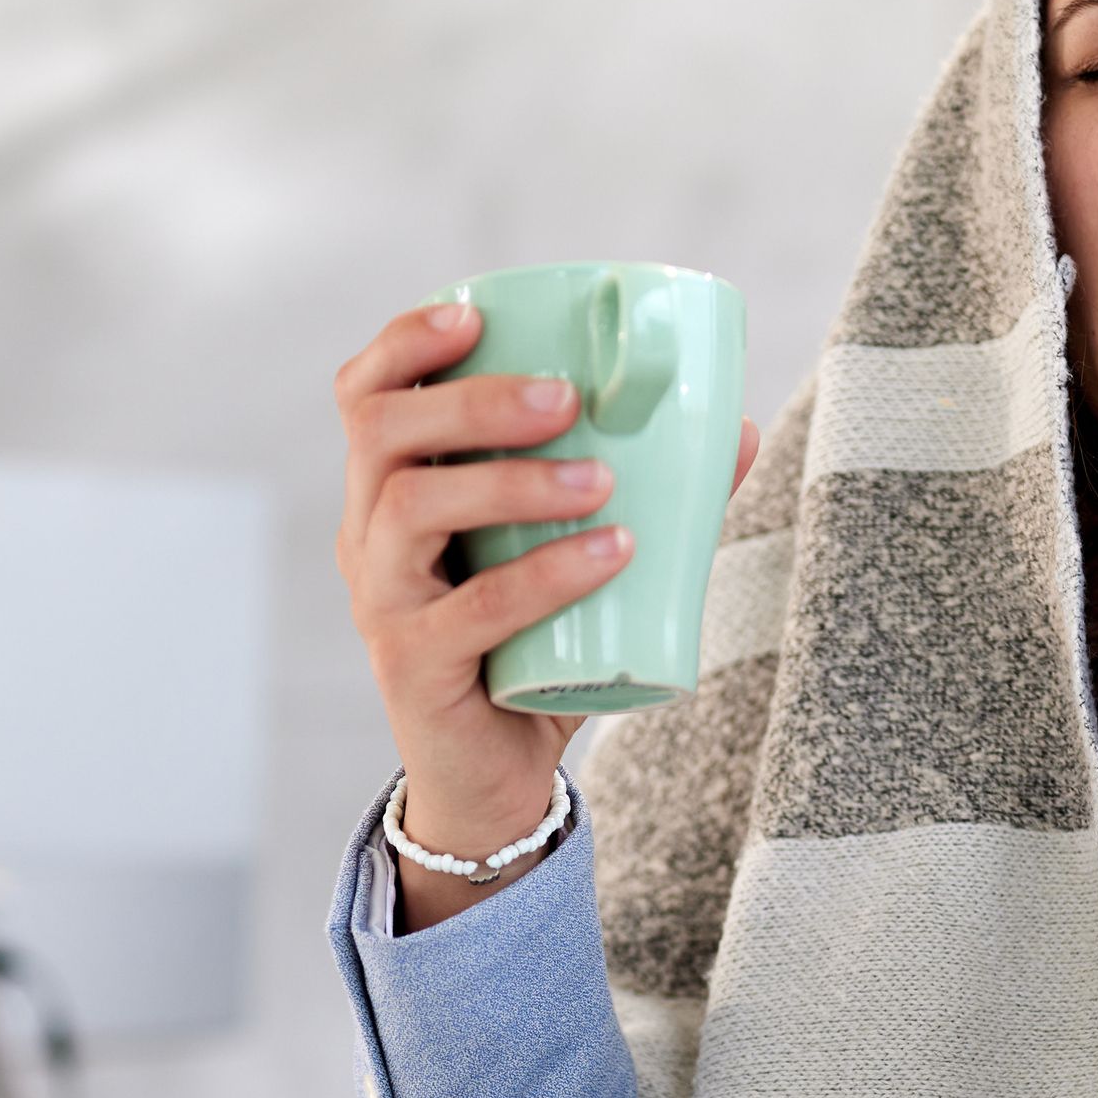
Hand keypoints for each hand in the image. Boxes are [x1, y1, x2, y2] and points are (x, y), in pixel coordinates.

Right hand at [334, 298, 757, 933]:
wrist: (493, 782)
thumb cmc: (529, 651)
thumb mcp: (569, 560)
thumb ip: (639, 496)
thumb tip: (733, 429)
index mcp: (390, 493)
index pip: (364, 396)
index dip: (406, 343)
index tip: (475, 315)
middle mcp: (367, 538)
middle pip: (383, 435)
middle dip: (474, 402)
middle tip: (566, 399)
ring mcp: (382, 603)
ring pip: (414, 509)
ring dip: (511, 481)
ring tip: (601, 479)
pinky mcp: (412, 668)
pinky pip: (471, 610)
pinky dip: (546, 574)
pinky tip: (612, 553)